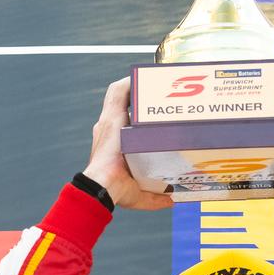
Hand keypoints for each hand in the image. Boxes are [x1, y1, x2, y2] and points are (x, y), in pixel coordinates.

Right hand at [83, 78, 172, 210]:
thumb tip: (172, 200)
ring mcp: (109, 121)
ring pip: (120, 94)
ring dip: (135, 84)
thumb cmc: (115, 191)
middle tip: (163, 91)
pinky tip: (143, 74)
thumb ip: (156, 197)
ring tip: (156, 79)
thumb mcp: (140, 194)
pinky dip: (129, 81)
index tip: (155, 108)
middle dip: (141, 94)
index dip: (137, 112)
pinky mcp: (111, 117)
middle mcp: (110, 128)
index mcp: (115, 142)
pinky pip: (118, 91)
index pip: (125, 120)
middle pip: (123, 103)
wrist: (101, 187)